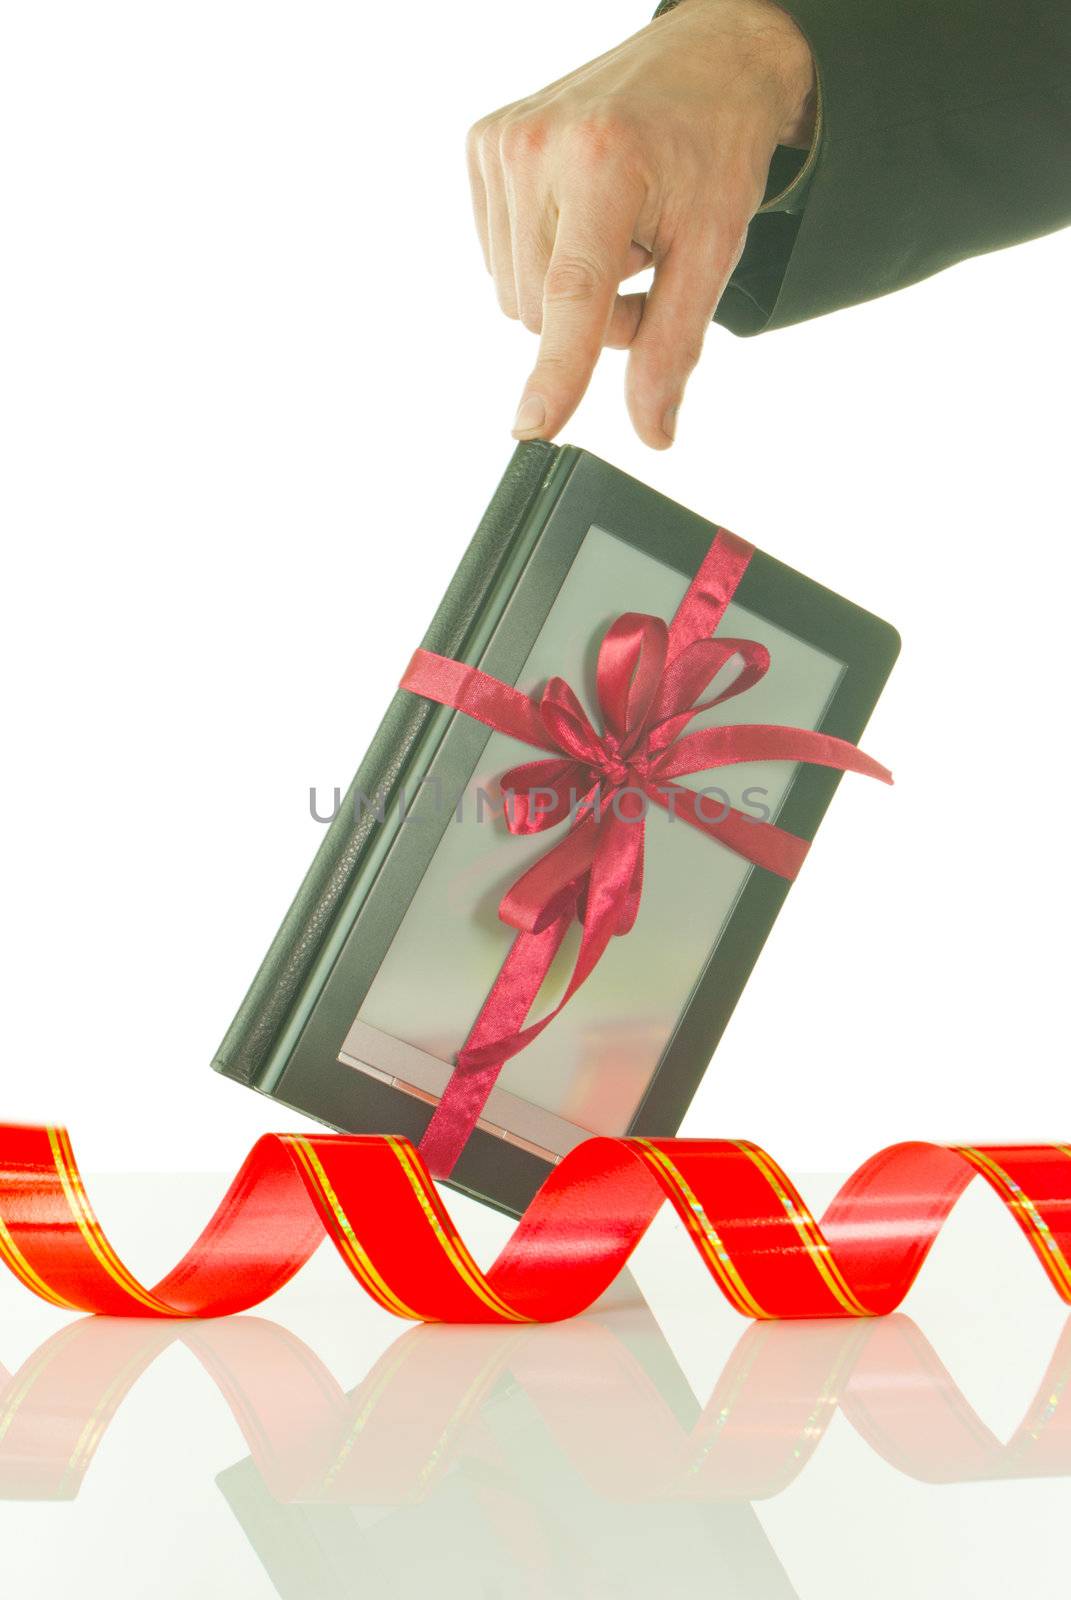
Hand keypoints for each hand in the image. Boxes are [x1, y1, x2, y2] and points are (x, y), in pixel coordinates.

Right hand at [467, 0, 814, 447]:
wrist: (707, 56)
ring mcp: (503, 142)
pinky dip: (545, 256)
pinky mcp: (484, 144)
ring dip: (569, 289)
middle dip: (594, 316)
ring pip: (518, 294)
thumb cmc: (716, 147)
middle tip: (646, 263)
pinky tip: (583, 214)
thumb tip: (653, 431)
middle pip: (543, 310)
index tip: (534, 426)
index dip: (558, 369)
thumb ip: (675, 345)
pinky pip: (501, 257)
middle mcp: (539, 145)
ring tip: (618, 232)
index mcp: (604, 163)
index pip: (573, 292)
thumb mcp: (715, 247)